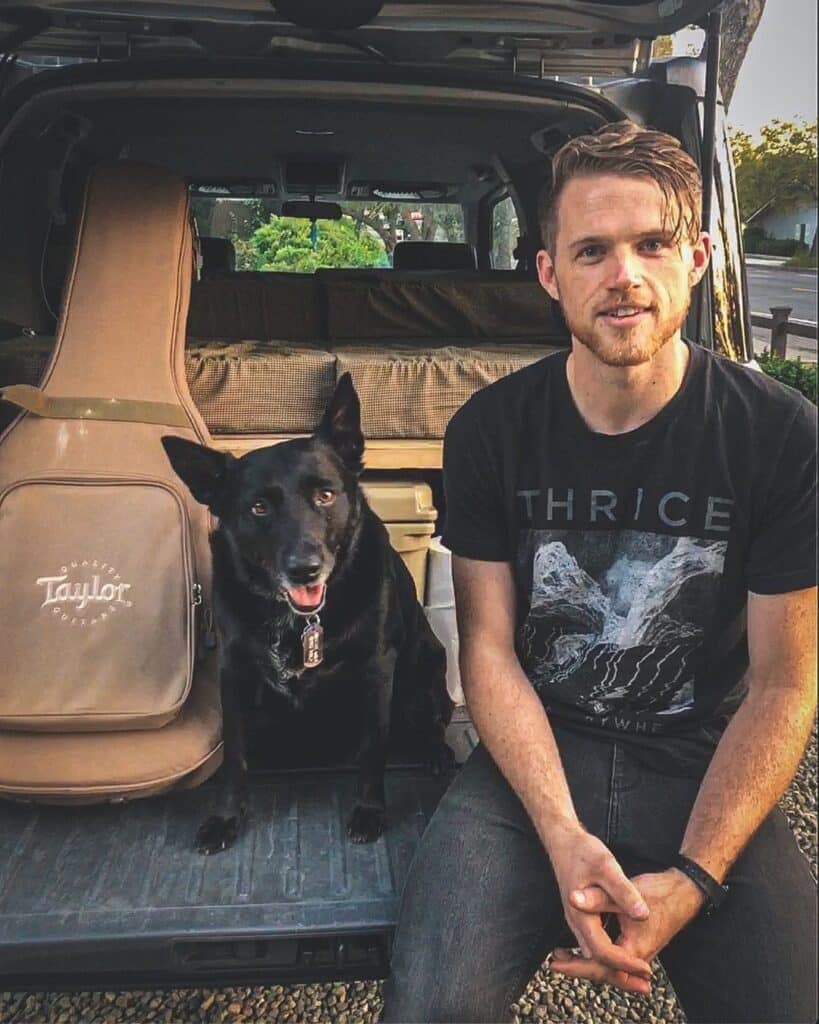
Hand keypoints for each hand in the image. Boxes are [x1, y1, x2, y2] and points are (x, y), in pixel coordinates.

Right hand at [546, 824, 653, 982]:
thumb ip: (623, 892)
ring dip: (614, 968)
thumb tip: (642, 915)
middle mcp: (576, 922)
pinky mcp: (580, 916)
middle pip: (595, 960)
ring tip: (638, 977)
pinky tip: (622, 956)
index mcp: (581, 915)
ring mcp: (576, 920)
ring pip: (593, 954)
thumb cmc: (583, 851)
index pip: (602, 952)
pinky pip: (592, 944)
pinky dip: (607, 956)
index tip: (647, 970)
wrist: (562, 840)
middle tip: (645, 987)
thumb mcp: (606, 866)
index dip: (625, 963)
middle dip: (620, 976)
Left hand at [549, 868, 705, 994]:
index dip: (575, 964)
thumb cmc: (658, 892)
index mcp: (633, 948)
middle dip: (579, 967)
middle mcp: (638, 957)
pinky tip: (587, 950)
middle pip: (604, 970)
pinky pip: (617, 958)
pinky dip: (600, 957)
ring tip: (563, 958)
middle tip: (553, 963)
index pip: (599, 965)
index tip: (554, 962)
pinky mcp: (640, 945)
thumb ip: (598, 897)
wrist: (685, 891)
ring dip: (588, 962)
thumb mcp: (624, 891)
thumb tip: (572, 898)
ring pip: (610, 965)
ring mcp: (640, 952)